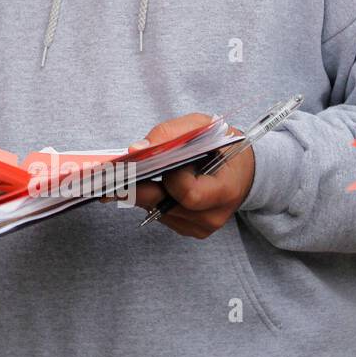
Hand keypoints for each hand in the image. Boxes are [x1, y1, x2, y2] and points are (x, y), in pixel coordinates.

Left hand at [127, 114, 251, 238]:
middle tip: (114, 172)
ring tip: (135, 172)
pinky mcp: (189, 230)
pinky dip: (152, 197)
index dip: (170, 177)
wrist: (241, 169)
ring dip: (143, 190)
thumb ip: (171, 133)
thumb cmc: (221, 145)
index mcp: (225, 191)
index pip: (188, 194)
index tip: (161, 160)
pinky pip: (160, 215)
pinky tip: (153, 183)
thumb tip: (137, 149)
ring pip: (156, 210)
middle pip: (164, 205)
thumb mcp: (203, 127)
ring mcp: (200, 227)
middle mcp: (213, 216)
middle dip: (138, 185)